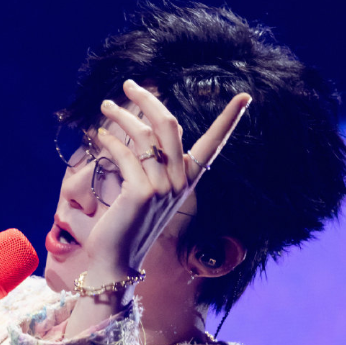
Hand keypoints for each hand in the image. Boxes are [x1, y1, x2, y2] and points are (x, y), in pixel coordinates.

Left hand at [82, 79, 250, 280]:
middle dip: (148, 99)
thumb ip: (155, 161)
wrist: (117, 259)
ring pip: (144, 135)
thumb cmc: (129, 223)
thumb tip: (152, 126)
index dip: (229, 120)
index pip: (213, 145)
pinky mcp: (142, 193)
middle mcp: (180, 182)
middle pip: (169, 125)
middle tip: (129, 85)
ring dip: (122, 116)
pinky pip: (125, 155)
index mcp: (187, 180)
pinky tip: (99, 136)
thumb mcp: (149, 189)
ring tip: (106, 105)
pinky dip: (110, 141)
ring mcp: (163, 188)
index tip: (245, 96)